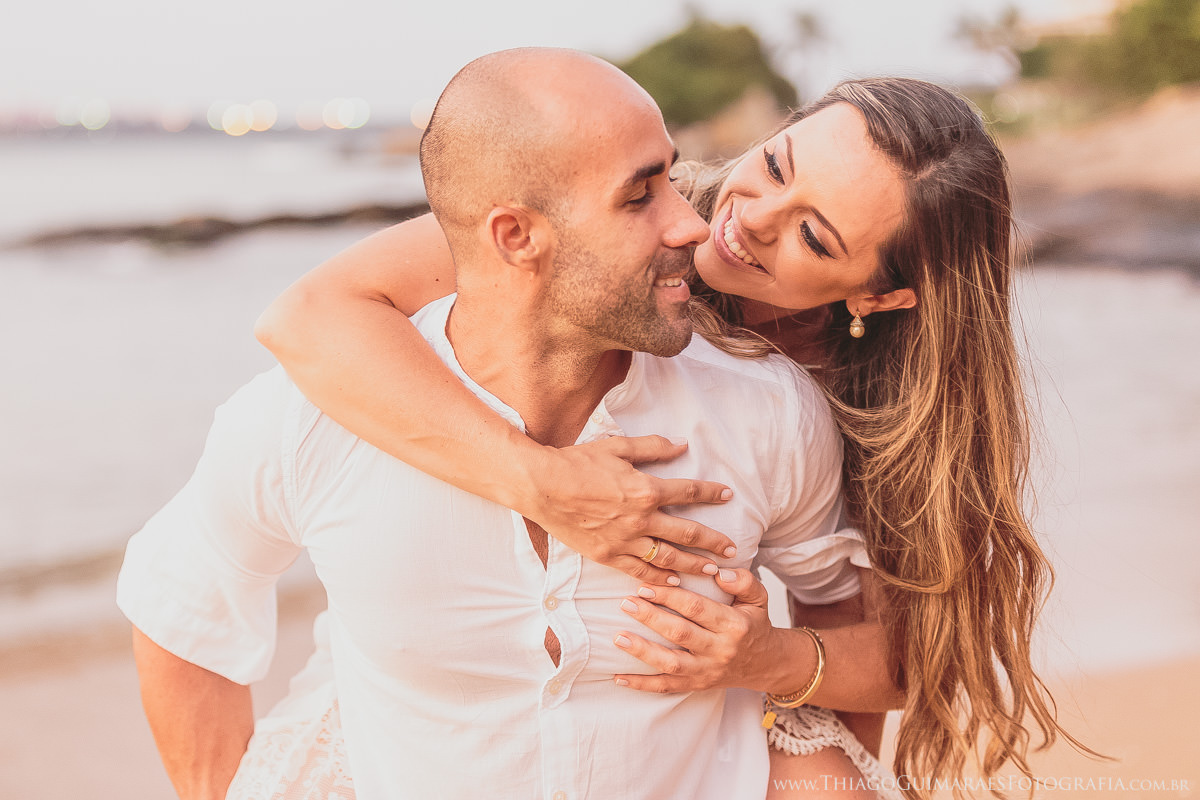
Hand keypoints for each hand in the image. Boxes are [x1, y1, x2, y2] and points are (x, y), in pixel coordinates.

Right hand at [522, 436, 736, 584]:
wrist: (541, 486)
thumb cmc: (577, 462)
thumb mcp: (618, 447)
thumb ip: (653, 447)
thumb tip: (682, 445)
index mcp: (645, 489)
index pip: (688, 491)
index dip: (710, 492)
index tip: (727, 495)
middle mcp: (640, 519)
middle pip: (687, 533)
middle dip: (713, 542)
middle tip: (732, 549)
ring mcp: (624, 540)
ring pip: (668, 558)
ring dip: (693, 565)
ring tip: (712, 572)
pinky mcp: (607, 555)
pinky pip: (638, 571)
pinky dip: (657, 579)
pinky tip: (672, 583)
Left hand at [611, 568, 776, 692]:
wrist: (765, 663)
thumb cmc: (754, 623)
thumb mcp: (758, 598)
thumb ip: (743, 580)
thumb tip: (720, 573)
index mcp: (734, 625)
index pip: (696, 608)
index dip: (669, 596)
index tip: (645, 585)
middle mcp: (720, 650)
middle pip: (680, 633)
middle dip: (650, 617)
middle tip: (626, 603)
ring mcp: (707, 671)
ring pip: (670, 664)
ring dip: (642, 651)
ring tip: (618, 637)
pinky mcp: (696, 685)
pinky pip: (666, 687)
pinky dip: (641, 684)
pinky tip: (618, 677)